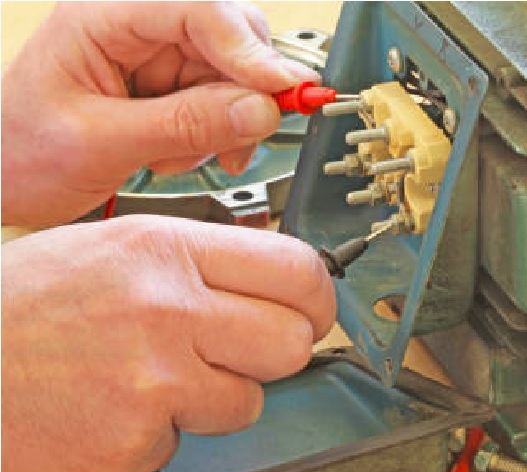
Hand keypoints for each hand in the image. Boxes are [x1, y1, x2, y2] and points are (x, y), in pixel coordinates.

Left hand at [0, 2, 319, 227]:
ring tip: (180, 155)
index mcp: (104, 15)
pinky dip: (219, 136)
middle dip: (247, 90)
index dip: (248, 48)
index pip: (199, 9)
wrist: (2, 182)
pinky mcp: (172, 87)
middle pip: (232, 35)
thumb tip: (258, 110)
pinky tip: (183, 153)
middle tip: (243, 136)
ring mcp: (158, 56)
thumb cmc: (20, 152)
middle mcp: (138, 26)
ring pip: (237, 75)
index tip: (282, 90)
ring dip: (229, 123)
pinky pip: (225, 104)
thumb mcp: (100, 143)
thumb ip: (183, 125)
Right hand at [1, 216, 335, 471]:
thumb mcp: (116, 246)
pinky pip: (186, 443)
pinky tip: (111, 408)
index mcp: (167, 250)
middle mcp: (169, 309)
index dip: (317, 299)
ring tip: (151, 379)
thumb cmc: (28, 303)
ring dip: (214, 399)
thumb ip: (200, 262)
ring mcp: (154, 380)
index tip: (312, 312)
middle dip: (273, 354)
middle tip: (235, 353)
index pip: (297, 271)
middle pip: (292, 343)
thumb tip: (277, 281)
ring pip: (248, 403)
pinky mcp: (135, 439)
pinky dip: (158, 434)